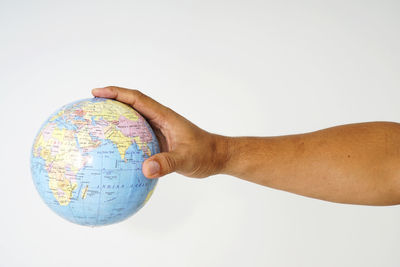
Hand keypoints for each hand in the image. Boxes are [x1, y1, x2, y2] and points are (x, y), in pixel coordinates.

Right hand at [92, 86, 228, 178]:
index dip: (116, 93)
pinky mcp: (158, 141)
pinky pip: (136, 136)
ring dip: (114, 119)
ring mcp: (158, 130)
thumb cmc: (205, 154)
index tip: (96, 92)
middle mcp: (159, 120)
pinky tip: (111, 149)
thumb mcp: (187, 159)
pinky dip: (122, 137)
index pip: (137, 98)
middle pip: (130, 105)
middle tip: (87, 106)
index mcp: (164, 116)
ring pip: (132, 120)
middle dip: (109, 102)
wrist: (216, 157)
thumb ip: (167, 163)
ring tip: (93, 124)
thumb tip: (145, 169)